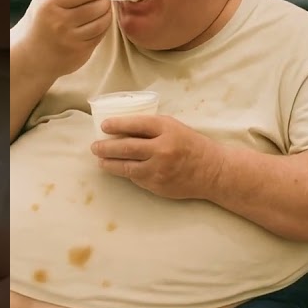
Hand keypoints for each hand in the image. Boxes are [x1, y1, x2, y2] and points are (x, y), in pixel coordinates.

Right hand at [11, 0, 111, 80]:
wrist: (28, 58)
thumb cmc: (38, 24)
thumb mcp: (44, 2)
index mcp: (50, 5)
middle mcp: (60, 22)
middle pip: (97, 6)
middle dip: (105, 1)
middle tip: (104, 0)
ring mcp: (71, 39)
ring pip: (102, 22)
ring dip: (107, 14)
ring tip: (104, 10)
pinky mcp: (79, 53)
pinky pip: (99, 36)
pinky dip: (103, 28)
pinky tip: (99, 24)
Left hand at [91, 115, 221, 199]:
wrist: (212, 171)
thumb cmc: (192, 145)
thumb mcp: (175, 128)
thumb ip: (153, 127)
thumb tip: (124, 128)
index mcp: (167, 128)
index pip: (135, 124)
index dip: (117, 124)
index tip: (104, 126)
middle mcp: (162, 148)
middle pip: (125, 146)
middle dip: (105, 147)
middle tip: (95, 146)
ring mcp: (158, 168)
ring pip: (125, 166)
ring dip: (109, 163)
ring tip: (100, 160)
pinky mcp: (157, 184)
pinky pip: (135, 177)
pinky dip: (124, 172)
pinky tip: (118, 169)